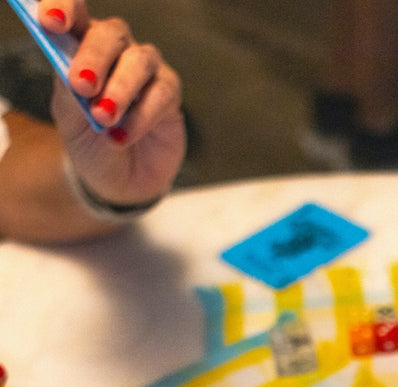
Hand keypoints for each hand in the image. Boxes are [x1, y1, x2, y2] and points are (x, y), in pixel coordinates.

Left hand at [43, 0, 184, 206]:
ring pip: (140, 60)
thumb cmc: (90, 143)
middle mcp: (116, 50)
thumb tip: (72, 69)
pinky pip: (161, 93)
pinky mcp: (170, 94)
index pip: (74, 12)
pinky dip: (141, 116)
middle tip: (83, 86)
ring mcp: (146, 70)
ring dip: (121, 89)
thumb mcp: (69, 120)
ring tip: (104, 118)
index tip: (51, 23)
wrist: (119, 182)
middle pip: (111, 34)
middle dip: (95, 58)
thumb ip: (68, 91)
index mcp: (80, 45)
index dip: (64, 8)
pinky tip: (123, 136)